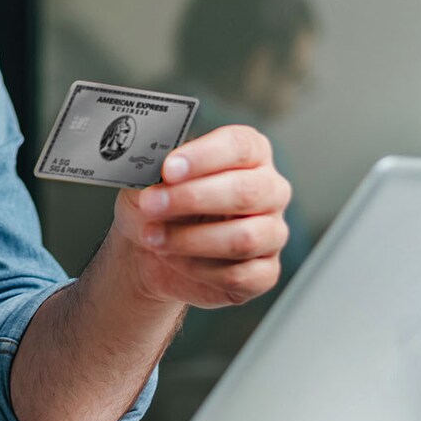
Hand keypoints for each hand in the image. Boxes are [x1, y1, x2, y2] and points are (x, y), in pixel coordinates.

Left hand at [108, 124, 291, 309]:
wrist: (148, 249)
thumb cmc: (159, 204)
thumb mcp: (150, 178)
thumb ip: (157, 165)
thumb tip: (155, 164)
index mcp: (250, 154)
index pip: (241, 145)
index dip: (204, 156)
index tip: (169, 168)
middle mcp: (269, 190)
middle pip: (246, 191)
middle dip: (193, 198)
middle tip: (152, 203)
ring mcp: (272, 233)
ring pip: (244, 238)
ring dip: (190, 239)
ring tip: (152, 236)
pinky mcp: (264, 272)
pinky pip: (239, 275)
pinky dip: (197, 268)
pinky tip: (173, 259)